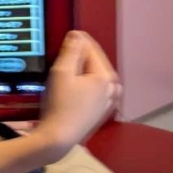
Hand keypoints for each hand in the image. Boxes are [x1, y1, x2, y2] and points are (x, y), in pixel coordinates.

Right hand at [38, 31, 120, 157]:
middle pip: (95, 61)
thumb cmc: (59, 105)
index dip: (75, 41)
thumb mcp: (61, 73)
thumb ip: (71, 50)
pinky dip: (84, 83)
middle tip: (60, 59)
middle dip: (79, 56)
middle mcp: (113, 86)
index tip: (62, 42)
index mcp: (105, 75)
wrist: (59, 138)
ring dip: (81, 69)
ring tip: (65, 73)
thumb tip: (77, 34)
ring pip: (95, 74)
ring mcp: (110, 100)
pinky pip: (95, 88)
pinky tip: (72, 89)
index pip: (91, 47)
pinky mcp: (103, 110)